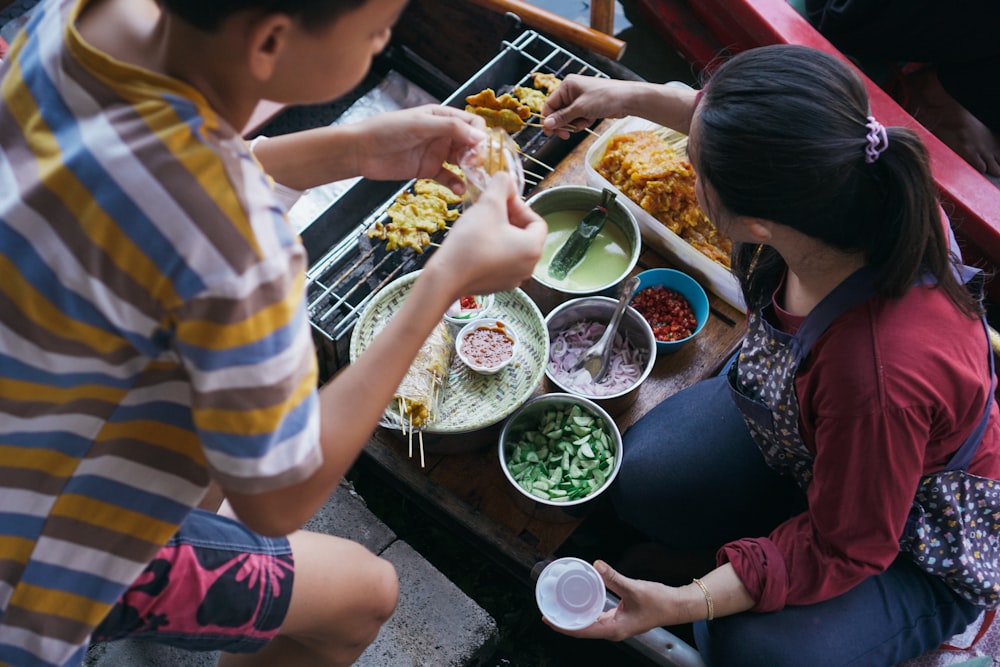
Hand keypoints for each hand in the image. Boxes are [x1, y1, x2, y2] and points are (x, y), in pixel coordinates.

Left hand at [351, 105, 486, 193]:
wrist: (361, 151)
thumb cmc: (387, 130)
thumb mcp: (420, 125)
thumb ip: (450, 129)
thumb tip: (480, 137)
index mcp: (442, 116)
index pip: (472, 124)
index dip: (480, 136)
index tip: (479, 150)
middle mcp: (443, 134)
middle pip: (471, 144)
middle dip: (478, 155)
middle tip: (475, 166)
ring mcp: (436, 153)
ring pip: (463, 161)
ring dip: (470, 170)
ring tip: (472, 179)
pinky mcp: (429, 170)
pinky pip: (449, 177)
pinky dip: (456, 183)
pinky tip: (459, 189)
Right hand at [422, 172, 546, 298]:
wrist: (446, 277)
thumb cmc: (471, 241)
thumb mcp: (488, 204)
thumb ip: (501, 184)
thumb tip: (506, 178)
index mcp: (533, 248)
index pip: (536, 220)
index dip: (518, 205)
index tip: (501, 200)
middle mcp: (529, 266)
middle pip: (524, 234)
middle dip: (509, 218)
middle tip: (490, 210)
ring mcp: (513, 279)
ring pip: (512, 248)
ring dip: (499, 233)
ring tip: (480, 225)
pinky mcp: (497, 285)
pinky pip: (500, 262)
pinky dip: (492, 250)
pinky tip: (474, 243)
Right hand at [541, 75, 630, 138]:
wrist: (627, 99)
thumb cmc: (605, 98)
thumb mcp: (580, 108)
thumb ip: (562, 117)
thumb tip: (547, 124)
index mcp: (567, 86)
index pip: (550, 104)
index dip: (548, 119)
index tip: (550, 133)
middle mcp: (571, 91)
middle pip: (558, 112)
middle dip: (563, 123)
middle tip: (566, 135)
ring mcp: (580, 99)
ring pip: (568, 117)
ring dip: (575, 123)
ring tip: (585, 122)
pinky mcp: (587, 106)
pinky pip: (578, 118)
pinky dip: (583, 122)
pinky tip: (591, 119)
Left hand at [544, 560, 679, 640]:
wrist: (677, 606)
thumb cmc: (660, 602)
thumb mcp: (634, 588)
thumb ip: (614, 577)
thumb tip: (596, 565)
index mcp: (614, 629)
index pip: (582, 631)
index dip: (562, 626)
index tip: (547, 618)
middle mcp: (613, 631)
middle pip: (582, 630)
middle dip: (564, 622)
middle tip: (548, 610)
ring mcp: (616, 626)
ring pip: (589, 625)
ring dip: (573, 618)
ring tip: (558, 607)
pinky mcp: (619, 619)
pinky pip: (597, 618)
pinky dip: (586, 612)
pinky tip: (580, 602)